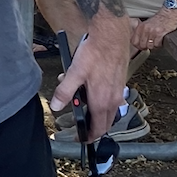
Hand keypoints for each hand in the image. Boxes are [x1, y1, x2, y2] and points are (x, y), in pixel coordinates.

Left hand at [52, 14, 131, 139]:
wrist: (112, 36)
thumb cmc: (95, 53)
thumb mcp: (75, 72)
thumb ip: (65, 92)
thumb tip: (56, 106)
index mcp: (101, 101)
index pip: (97, 129)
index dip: (89, 137)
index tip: (81, 139)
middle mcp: (113, 100)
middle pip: (105, 123)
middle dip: (93, 128)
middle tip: (82, 129)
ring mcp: (118, 92)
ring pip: (109, 112)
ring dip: (97, 113)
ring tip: (80, 102)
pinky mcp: (120, 83)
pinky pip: (111, 100)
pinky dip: (101, 101)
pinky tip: (90, 88)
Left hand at [132, 7, 176, 52]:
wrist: (168, 14)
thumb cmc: (158, 19)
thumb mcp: (146, 23)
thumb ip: (141, 32)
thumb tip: (138, 42)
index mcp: (140, 27)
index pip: (134, 41)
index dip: (138, 46)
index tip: (141, 47)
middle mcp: (145, 29)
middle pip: (142, 45)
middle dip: (146, 47)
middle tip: (150, 45)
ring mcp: (152, 32)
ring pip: (150, 46)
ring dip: (153, 46)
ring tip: (156, 42)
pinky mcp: (160, 34)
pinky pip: (157, 44)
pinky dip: (159, 44)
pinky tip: (160, 40)